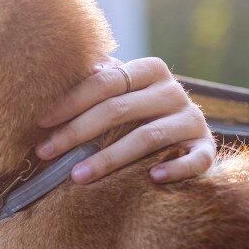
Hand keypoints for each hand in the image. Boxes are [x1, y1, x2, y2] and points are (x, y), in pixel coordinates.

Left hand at [35, 57, 214, 184]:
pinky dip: (175, 168)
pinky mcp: (206, 148)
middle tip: (46, 152)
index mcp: (150, 69)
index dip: (71, 101)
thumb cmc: (139, 114)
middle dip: (77, 132)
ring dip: (109, 158)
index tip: (41, 122)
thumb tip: (57, 75)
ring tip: (77, 176)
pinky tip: (152, 178)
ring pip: (147, 137)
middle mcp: (174, 91)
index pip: (106, 82)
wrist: (188, 138)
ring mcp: (193, 120)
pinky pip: (194, 159)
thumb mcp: (120, 94)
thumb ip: (96, 82)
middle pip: (119, 109)